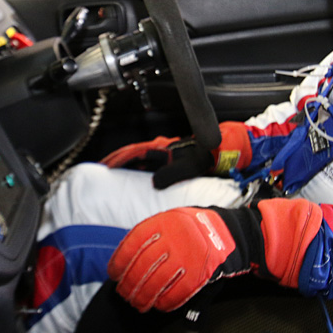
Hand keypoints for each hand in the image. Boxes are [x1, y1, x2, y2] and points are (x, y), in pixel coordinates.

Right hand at [100, 122, 252, 188]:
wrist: (231, 154)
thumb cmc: (215, 156)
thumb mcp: (194, 165)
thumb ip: (175, 173)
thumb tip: (154, 183)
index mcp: (166, 149)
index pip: (137, 151)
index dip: (120, 158)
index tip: (106, 166)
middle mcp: (164, 152)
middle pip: (134, 155)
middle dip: (117, 162)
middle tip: (101, 172)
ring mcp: (167, 158)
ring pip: (140, 160)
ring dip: (126, 166)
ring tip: (112, 176)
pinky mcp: (172, 165)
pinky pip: (149, 167)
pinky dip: (137, 171)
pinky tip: (133, 180)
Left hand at [107, 199, 321, 312]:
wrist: (234, 234)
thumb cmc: (199, 228)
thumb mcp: (174, 219)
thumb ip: (152, 235)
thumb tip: (125, 258)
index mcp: (164, 221)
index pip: (132, 243)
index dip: (119, 261)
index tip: (114, 273)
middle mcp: (174, 237)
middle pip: (141, 266)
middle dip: (129, 284)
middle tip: (124, 293)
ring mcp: (187, 256)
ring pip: (155, 282)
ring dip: (143, 297)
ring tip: (138, 303)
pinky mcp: (199, 274)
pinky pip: (176, 293)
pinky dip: (164, 302)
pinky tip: (158, 306)